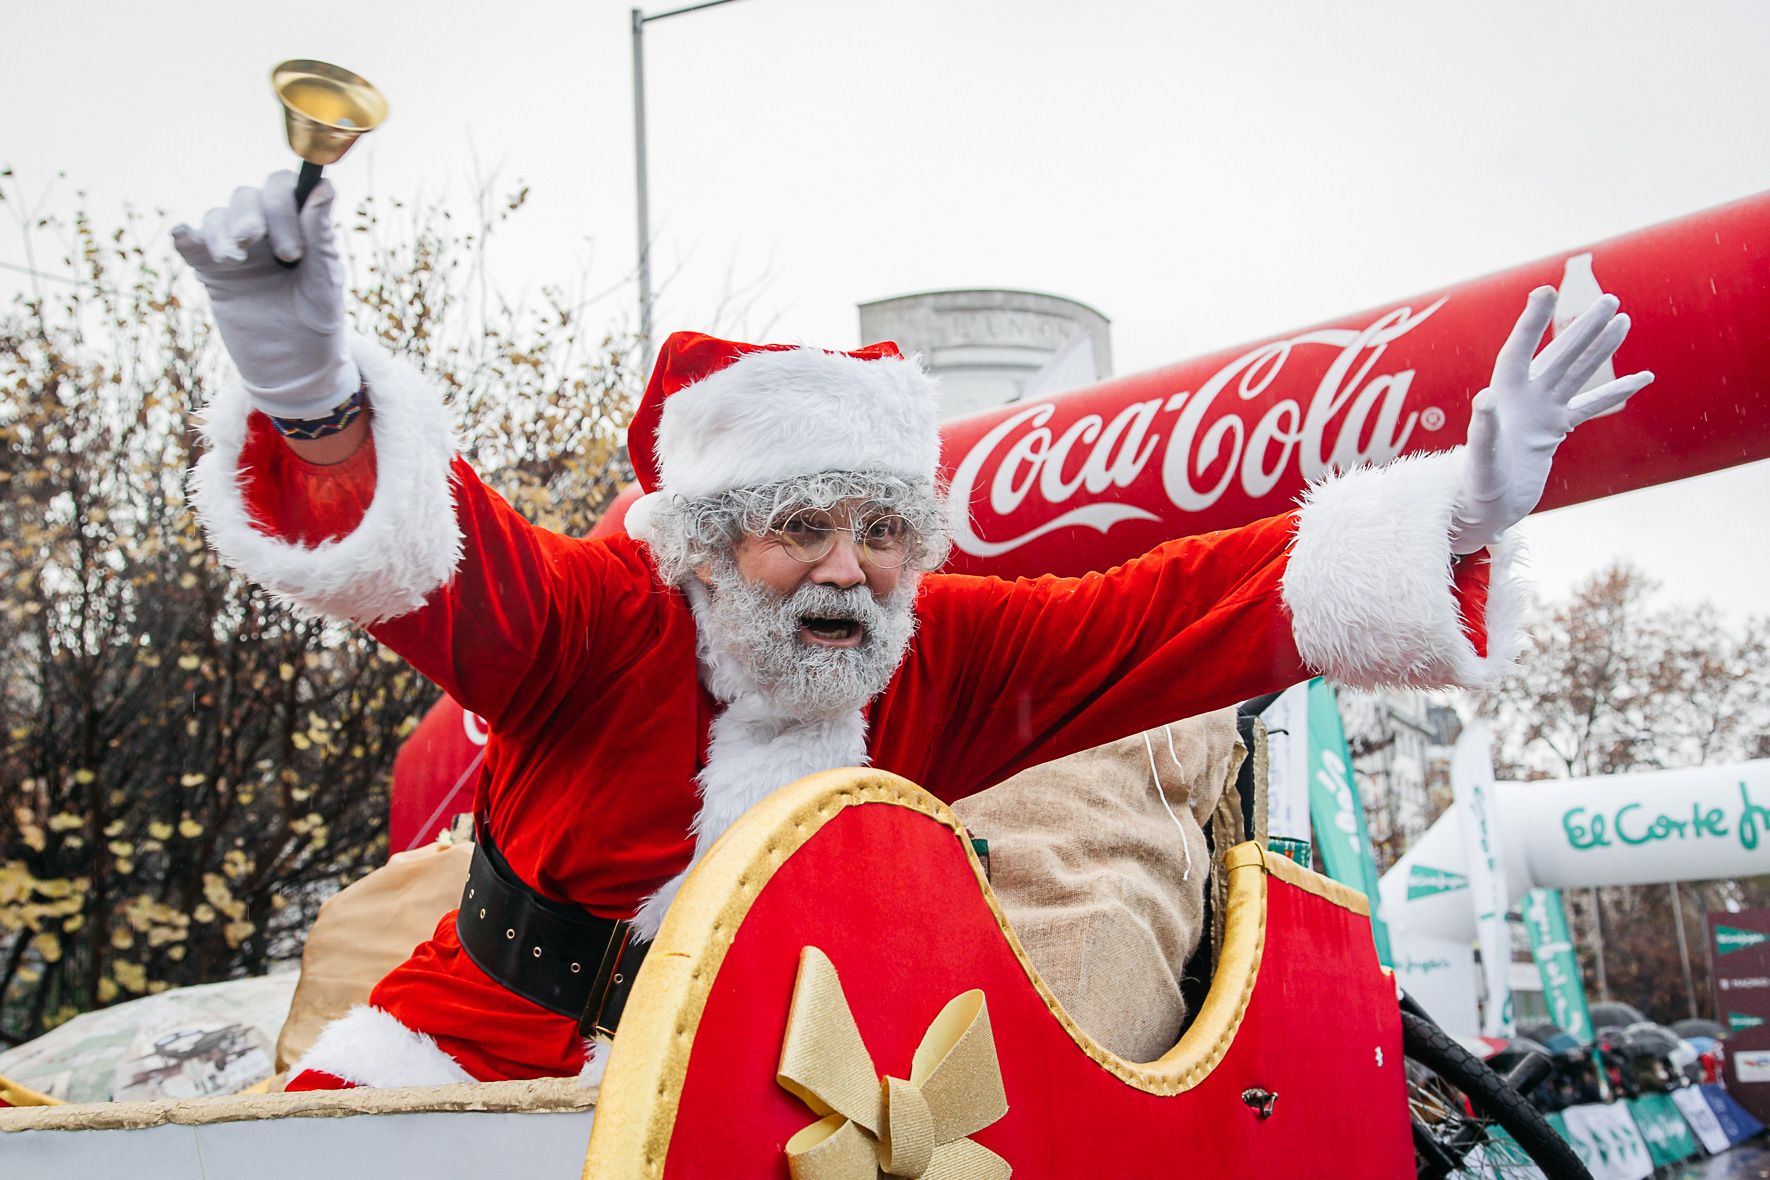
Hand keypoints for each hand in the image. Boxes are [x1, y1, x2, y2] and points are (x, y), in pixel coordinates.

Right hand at [171, 172, 357, 419]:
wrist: (294, 363)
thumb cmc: (319, 316)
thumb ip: (321, 235)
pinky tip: (184, 235)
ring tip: (234, 260)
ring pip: (218, 217)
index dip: (282, 204)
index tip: (293, 249)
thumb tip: (325, 186)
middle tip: (256, 245)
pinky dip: (187, 237)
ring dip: (223, 233)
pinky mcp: (211, 270)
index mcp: (298, 224)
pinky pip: (191, 243)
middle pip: (246, 198)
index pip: (282, 188)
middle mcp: (266, 229)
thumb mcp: (325, 278)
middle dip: (249, 217)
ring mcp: (236, 248)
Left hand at [1449, 286, 1653, 552]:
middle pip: (1557, 355)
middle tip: (1610, 299)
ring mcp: (1541, 412)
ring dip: (1600, 349)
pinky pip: (1590, 405)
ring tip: (1624, 320)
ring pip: (1576, 372)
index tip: (1545, 291)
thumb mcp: (1480, 462)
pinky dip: (1615, 392)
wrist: (1483, 510)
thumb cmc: (1475, 488)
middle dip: (1582, 328)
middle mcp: (1523, 398)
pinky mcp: (1554, 430)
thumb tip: (1485, 398)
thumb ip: (1483, 432)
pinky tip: (1644, 378)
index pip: (1518, 351)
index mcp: (1503, 398)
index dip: (1531, 322)